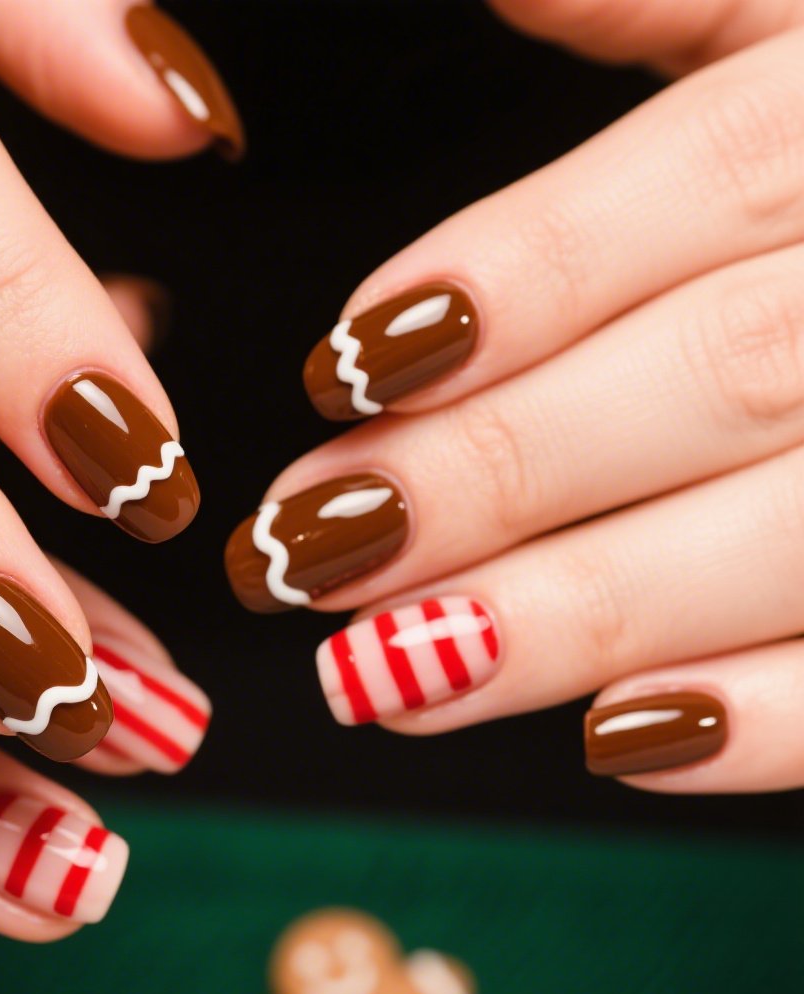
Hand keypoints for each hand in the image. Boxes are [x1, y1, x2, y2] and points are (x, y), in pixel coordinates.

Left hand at [226, 2, 803, 792]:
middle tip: (306, 550)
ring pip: (782, 538)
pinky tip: (615, 742)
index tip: (344, 368)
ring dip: (571, 619)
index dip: (517, 279)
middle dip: (493, 475)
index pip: (702, 181)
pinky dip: (766, 722)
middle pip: (718, 375)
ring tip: (386, 671)